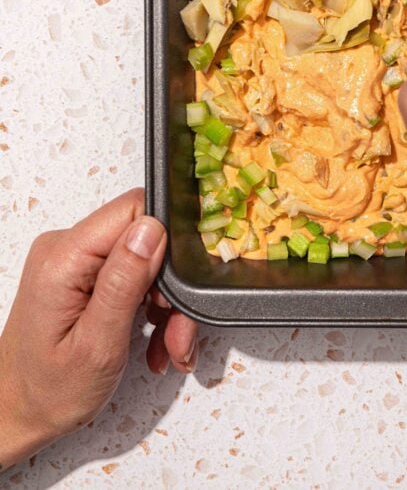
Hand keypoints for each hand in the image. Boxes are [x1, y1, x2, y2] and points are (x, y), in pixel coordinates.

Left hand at [0, 189, 197, 468]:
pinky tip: (151, 338)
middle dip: (169, 288)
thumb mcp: (97, 346)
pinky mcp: (83, 273)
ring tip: (165, 343)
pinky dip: (149, 307)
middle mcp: (66, 249)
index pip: (133, 209)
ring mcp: (74, 260)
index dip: (166, 243)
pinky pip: (132, 273)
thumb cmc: (47, 391)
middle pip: (144, 238)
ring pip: (145, 260)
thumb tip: (152, 229)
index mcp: (63, 259)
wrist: (17, 412)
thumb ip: (124, 282)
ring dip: (164, 304)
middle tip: (173, 332)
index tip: (170, 290)